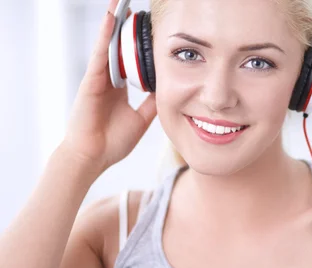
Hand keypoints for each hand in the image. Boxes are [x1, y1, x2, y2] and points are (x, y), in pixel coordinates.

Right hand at [62, 0, 155, 172]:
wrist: (93, 157)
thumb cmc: (112, 142)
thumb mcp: (141, 119)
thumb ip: (152, 103)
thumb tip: (168, 90)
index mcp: (119, 88)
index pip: (129, 59)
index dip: (137, 43)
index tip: (147, 27)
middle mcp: (108, 79)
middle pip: (117, 47)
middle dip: (124, 26)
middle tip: (134, 7)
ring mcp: (98, 78)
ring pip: (108, 45)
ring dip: (113, 22)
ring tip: (121, 2)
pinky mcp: (91, 81)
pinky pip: (100, 54)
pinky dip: (105, 36)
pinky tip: (111, 19)